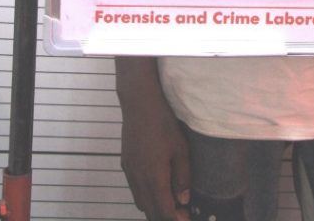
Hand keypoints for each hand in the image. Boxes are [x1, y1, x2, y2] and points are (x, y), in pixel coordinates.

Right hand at [117, 58, 190, 220]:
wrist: (139, 104)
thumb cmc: (163, 123)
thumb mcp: (181, 148)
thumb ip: (182, 176)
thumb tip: (184, 199)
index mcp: (154, 177)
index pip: (164, 211)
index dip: (176, 219)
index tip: (187, 219)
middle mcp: (139, 179)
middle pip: (150, 211)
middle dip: (166, 217)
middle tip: (182, 213)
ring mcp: (130, 173)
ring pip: (141, 202)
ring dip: (155, 208)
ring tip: (172, 202)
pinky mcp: (126, 165)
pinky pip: (135, 190)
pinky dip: (146, 196)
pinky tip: (158, 187)